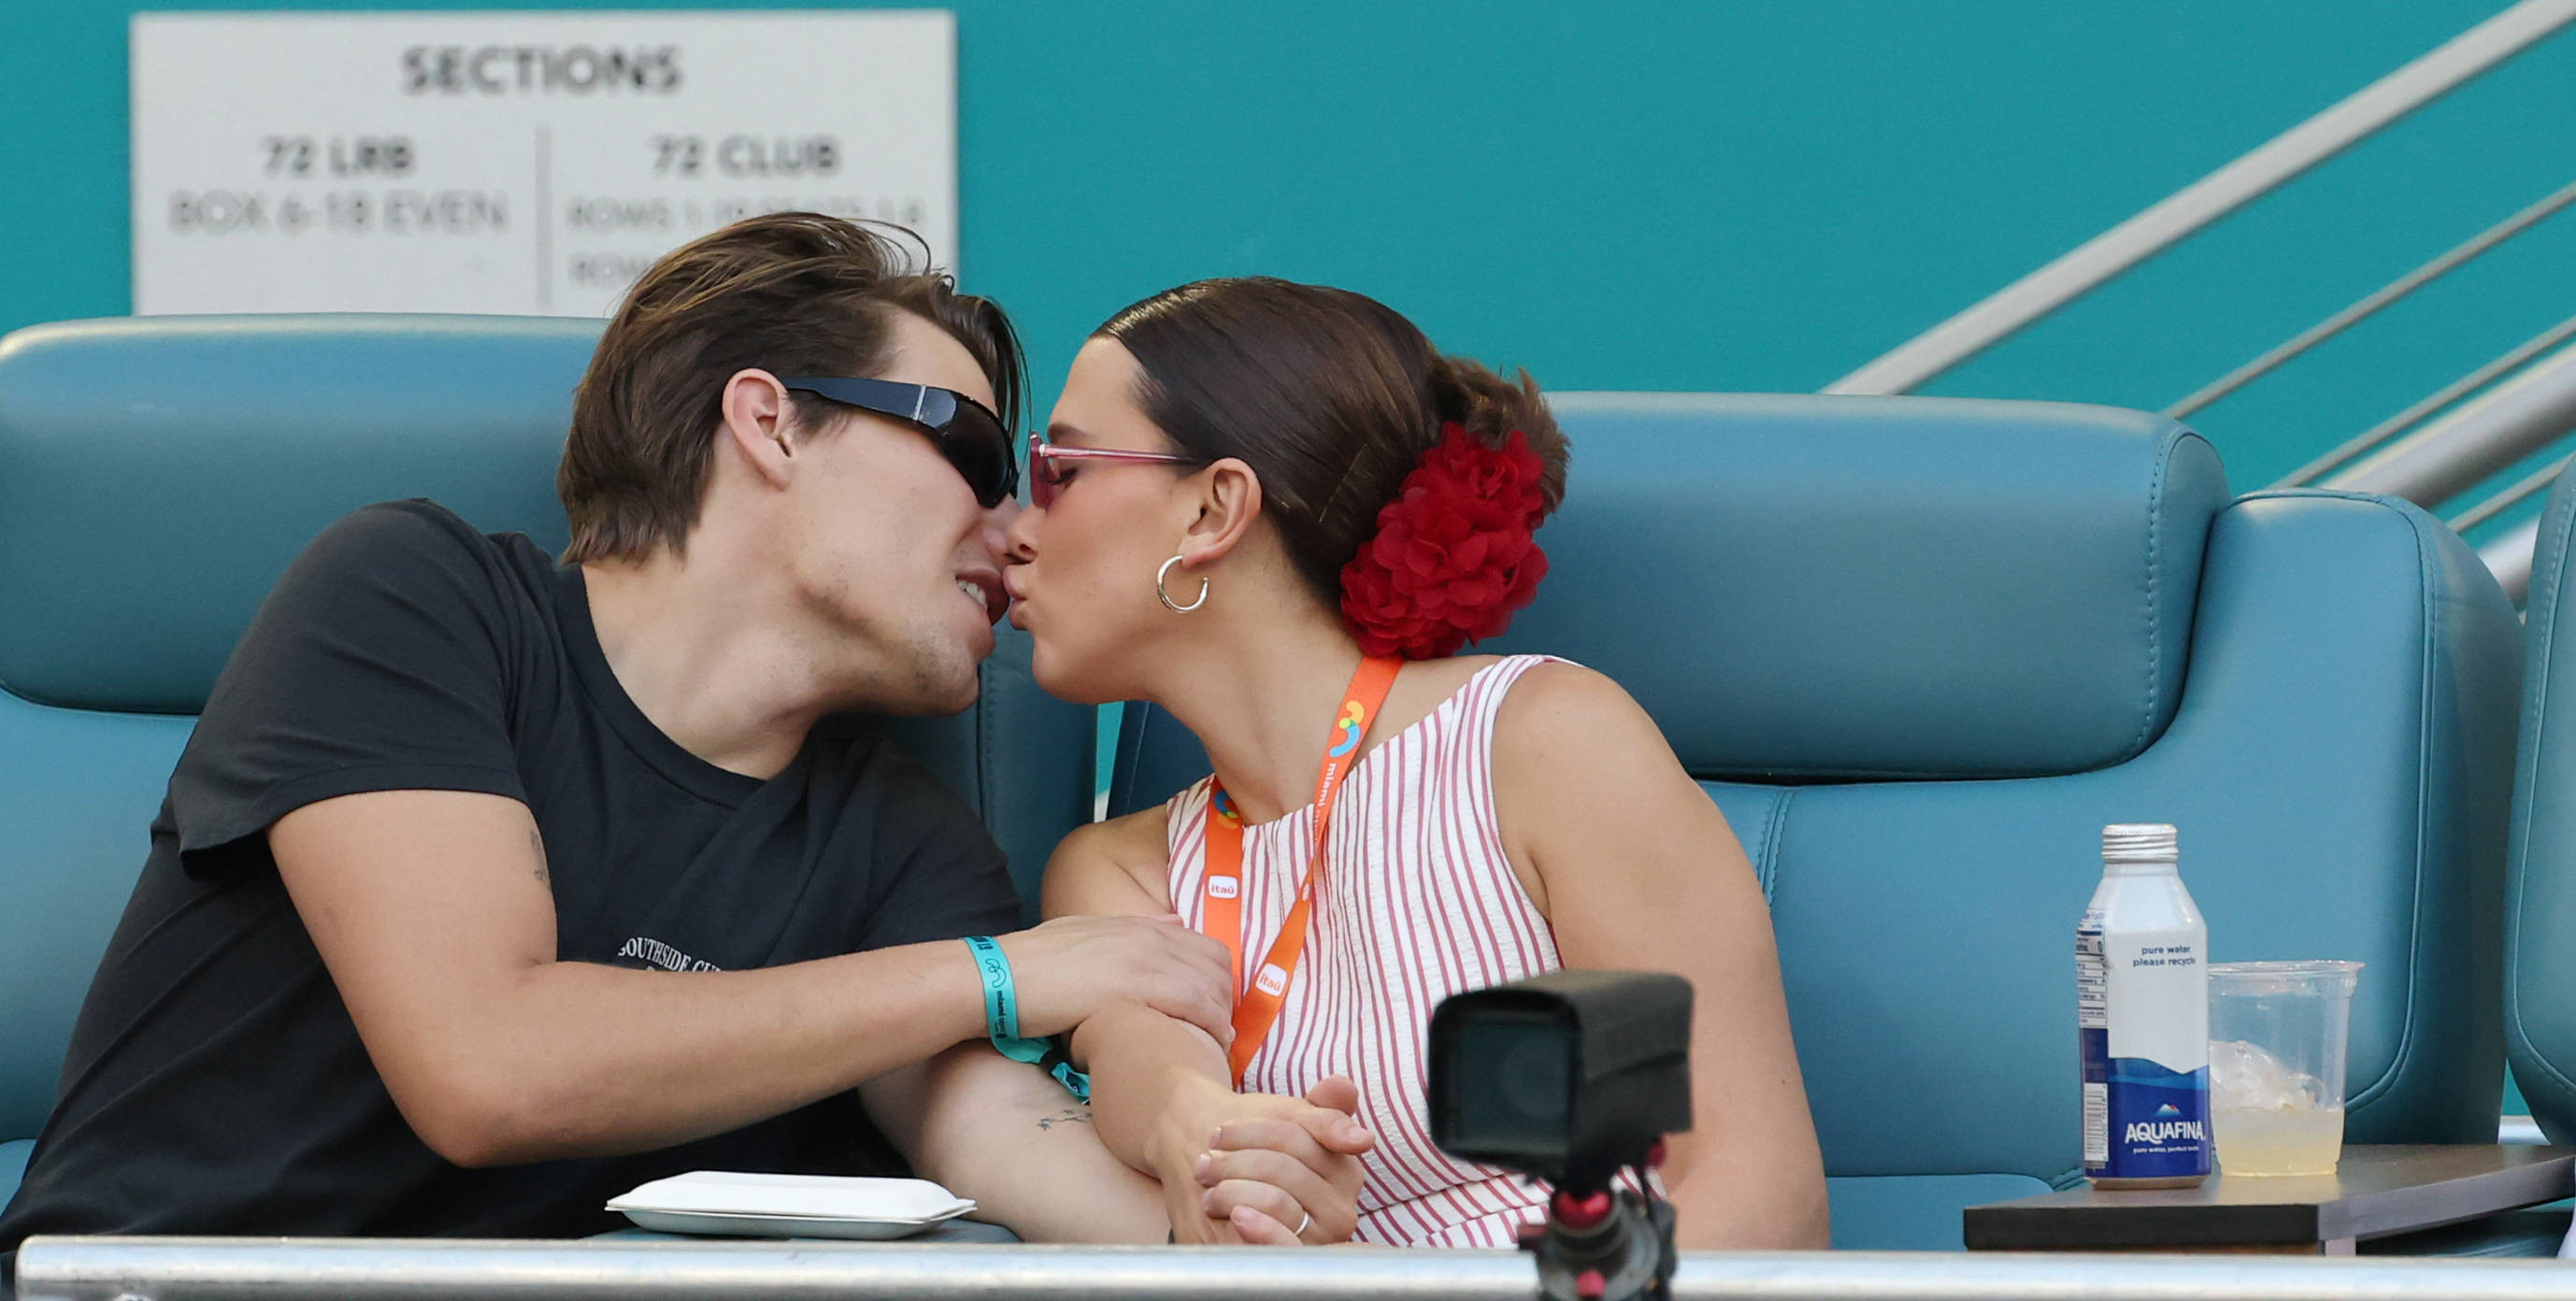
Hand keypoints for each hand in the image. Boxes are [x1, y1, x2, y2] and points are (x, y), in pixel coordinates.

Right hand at [997, 915, 1233, 1043]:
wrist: (999, 978)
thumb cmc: (1032, 965)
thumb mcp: (1084, 934)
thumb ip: (1130, 931)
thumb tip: (1172, 923)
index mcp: (1135, 925)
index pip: (1202, 945)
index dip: (1216, 977)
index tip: (1214, 1005)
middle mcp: (1147, 936)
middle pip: (1215, 964)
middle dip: (1226, 998)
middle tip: (1221, 1028)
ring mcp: (1143, 959)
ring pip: (1210, 985)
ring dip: (1223, 1016)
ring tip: (1220, 1044)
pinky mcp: (1136, 987)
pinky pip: (1195, 1004)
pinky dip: (1212, 1026)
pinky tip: (1214, 1046)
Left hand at [1192, 1076, 1376, 1244]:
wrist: (1220, 1179)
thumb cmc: (1256, 1145)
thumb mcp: (1291, 1117)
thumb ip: (1327, 1114)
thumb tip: (1362, 1138)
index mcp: (1346, 1173)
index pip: (1299, 1141)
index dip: (1254, 1132)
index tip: (1220, 1132)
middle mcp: (1342, 1213)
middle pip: (1284, 1170)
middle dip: (1235, 1161)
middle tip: (1205, 1163)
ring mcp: (1319, 1242)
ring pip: (1275, 1201)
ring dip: (1230, 1190)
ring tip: (1207, 1187)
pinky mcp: (1293, 1263)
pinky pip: (1277, 1242)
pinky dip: (1254, 1226)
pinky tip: (1234, 1217)